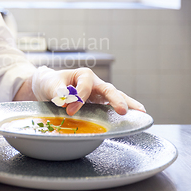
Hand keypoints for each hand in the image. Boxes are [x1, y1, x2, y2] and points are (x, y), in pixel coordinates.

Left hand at [31, 66, 145, 115]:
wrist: (49, 87)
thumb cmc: (52, 83)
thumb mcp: (51, 84)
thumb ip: (58, 91)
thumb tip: (66, 99)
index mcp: (83, 75)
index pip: (85, 87)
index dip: (79, 99)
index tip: (69, 110)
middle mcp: (95, 83)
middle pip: (108, 89)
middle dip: (116, 99)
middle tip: (122, 110)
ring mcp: (99, 93)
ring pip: (116, 96)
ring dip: (128, 104)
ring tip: (141, 112)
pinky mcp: (100, 102)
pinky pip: (113, 105)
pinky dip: (125, 109)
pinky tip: (136, 115)